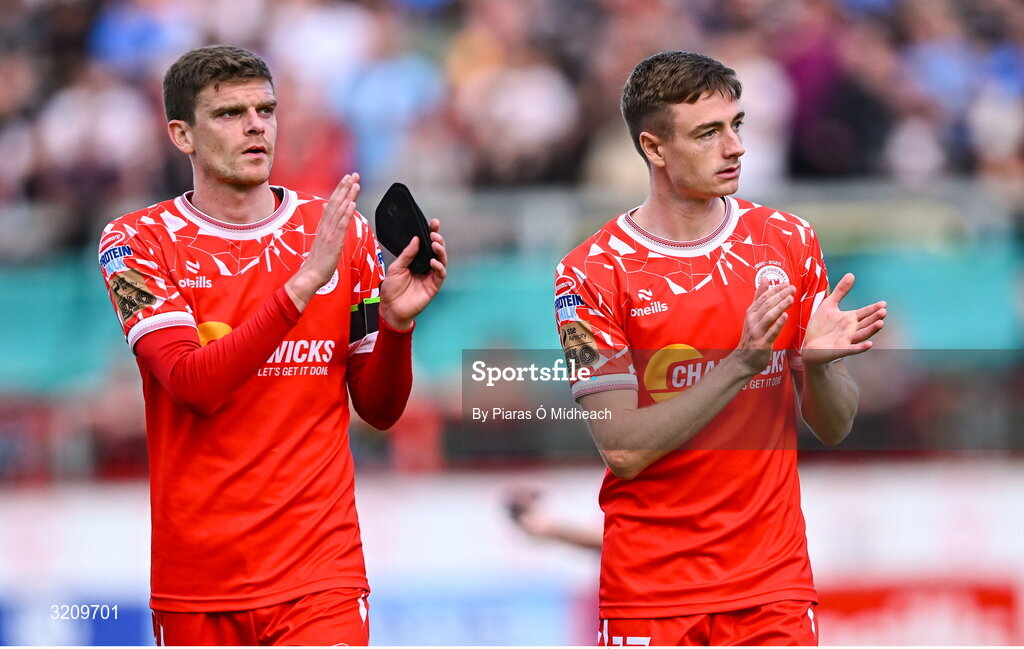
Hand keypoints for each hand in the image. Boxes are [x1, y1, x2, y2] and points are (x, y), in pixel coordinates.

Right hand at [286, 174, 359, 310]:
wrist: (310, 276)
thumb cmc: (317, 262)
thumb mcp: (321, 239)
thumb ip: (325, 223)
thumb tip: (326, 208)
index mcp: (324, 226)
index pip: (332, 204)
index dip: (340, 190)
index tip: (347, 179)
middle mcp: (326, 227)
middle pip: (336, 203)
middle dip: (345, 187)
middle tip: (353, 174)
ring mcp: (329, 234)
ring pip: (339, 211)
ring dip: (347, 196)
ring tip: (354, 183)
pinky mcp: (333, 242)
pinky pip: (341, 225)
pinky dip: (346, 214)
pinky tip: (352, 204)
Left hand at [378, 218, 447, 329]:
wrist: (391, 308)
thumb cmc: (391, 289)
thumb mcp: (396, 267)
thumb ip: (407, 254)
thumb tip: (416, 239)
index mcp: (415, 260)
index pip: (426, 244)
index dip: (431, 233)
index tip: (434, 223)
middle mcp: (425, 266)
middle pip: (436, 250)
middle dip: (438, 240)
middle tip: (433, 234)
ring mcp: (430, 275)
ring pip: (442, 260)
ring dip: (440, 251)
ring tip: (434, 245)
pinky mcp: (433, 286)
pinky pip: (440, 274)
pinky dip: (439, 267)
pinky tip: (433, 262)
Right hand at [732, 281, 795, 375]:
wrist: (743, 359)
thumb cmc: (751, 336)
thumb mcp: (753, 314)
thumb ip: (759, 297)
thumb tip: (765, 279)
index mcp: (751, 312)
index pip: (763, 297)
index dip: (775, 289)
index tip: (786, 282)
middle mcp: (752, 320)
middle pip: (767, 305)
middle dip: (779, 295)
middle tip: (792, 288)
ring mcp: (757, 331)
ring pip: (768, 316)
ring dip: (780, 306)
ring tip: (790, 298)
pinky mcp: (762, 343)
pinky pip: (770, 332)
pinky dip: (778, 324)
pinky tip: (785, 317)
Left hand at [802, 273, 885, 365]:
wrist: (808, 345)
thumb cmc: (820, 326)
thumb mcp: (829, 305)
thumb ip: (840, 291)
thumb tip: (851, 274)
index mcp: (850, 318)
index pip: (865, 312)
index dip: (874, 308)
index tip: (884, 303)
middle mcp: (851, 329)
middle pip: (866, 323)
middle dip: (875, 317)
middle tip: (883, 311)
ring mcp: (847, 340)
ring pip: (862, 335)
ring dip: (871, 330)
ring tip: (880, 323)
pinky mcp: (841, 349)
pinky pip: (853, 349)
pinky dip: (861, 347)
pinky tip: (870, 344)